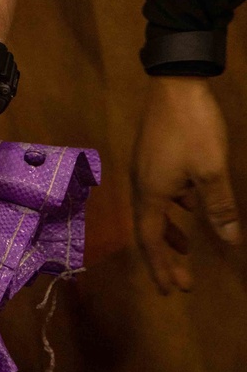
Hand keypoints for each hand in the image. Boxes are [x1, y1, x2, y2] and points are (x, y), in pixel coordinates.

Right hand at [133, 76, 240, 293]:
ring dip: (168, 231)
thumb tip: (230, 241)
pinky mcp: (152, 151)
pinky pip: (159, 190)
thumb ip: (220, 207)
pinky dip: (173, 206)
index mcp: (151, 190)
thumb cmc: (192, 128)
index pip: (150, 239)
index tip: (173, 292)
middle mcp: (142, 181)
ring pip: (153, 207)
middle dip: (163, 256)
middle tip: (180, 280)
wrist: (175, 80)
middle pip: (147, 226)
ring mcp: (145, 164)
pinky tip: (191, 203)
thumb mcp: (212, 171)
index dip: (161, 267)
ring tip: (186, 247)